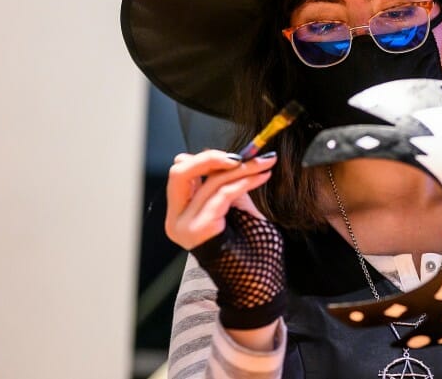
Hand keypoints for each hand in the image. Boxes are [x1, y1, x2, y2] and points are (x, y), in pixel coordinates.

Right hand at [165, 149, 285, 329]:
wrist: (259, 287)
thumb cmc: (251, 252)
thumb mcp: (238, 210)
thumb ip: (229, 188)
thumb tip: (230, 161)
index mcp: (180, 214)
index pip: (183, 173)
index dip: (207, 159)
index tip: (238, 154)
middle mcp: (176, 220)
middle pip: (181, 171)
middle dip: (212, 157)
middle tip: (243, 155)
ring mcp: (185, 226)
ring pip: (209, 181)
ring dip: (242, 168)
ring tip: (265, 163)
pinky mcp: (200, 229)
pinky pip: (223, 194)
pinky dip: (245, 181)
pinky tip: (262, 175)